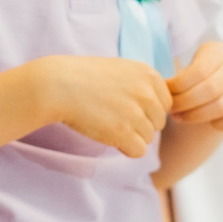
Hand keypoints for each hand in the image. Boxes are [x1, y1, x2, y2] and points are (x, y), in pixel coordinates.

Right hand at [30, 56, 171, 157]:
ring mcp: (135, 112)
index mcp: (149, 74)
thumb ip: (143, 85)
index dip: (146, 109)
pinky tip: (108, 135)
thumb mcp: (121, 70)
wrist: (57, 85)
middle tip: (114, 116)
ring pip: (148, 138)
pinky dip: (125, 148)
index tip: (124, 105)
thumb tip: (162, 108)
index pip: (165, 104)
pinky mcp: (123, 132)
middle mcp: (147, 92)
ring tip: (107, 122)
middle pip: (159, 122)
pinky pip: (139, 151)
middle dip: (140, 124)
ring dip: (130, 136)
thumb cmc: (84, 77)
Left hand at [166, 40, 222, 131]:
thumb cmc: (183, 89)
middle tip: (171, 111)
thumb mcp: (174, 76)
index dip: (179, 86)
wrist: (199, 110)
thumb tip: (152, 76)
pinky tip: (208, 124)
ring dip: (197, 116)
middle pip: (211, 88)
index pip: (199, 70)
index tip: (164, 94)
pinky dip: (220, 124)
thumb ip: (167, 72)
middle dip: (186, 103)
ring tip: (180, 118)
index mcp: (217, 50)